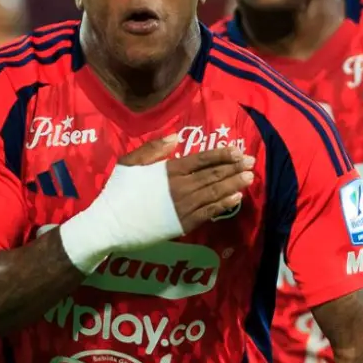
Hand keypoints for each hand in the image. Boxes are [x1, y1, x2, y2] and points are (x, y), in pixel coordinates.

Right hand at [121, 135, 254, 233]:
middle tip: (251, 162)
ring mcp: (183, 206)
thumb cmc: (118, 192)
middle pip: (213, 175)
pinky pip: (209, 212)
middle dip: (234, 167)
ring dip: (234, 184)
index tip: (237, 151)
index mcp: (169, 170)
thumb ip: (153, 149)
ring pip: (215, 192)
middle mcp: (180, 187)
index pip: (202, 159)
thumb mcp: (129, 162)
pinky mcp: (183, 223)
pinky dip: (224, 204)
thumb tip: (176, 138)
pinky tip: (235, 198)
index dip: (222, 154)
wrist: (111, 224)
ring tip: (249, 177)